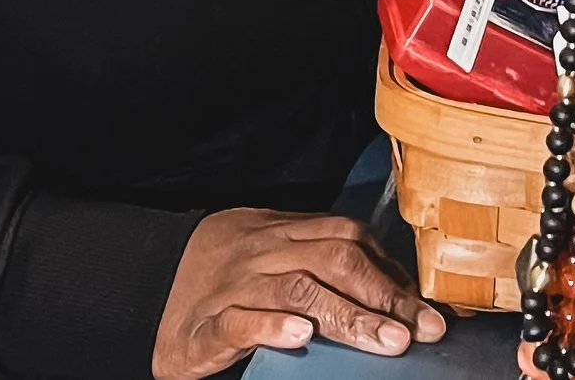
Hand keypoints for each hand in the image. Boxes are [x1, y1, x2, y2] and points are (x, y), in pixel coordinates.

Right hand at [152, 209, 445, 379]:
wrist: (146, 291)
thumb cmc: (228, 281)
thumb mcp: (278, 260)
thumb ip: (327, 265)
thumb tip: (398, 289)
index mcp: (284, 232)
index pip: (350, 240)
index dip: (392, 273)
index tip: (428, 310)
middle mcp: (263, 252)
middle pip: (332, 261)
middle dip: (382, 296)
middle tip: (418, 330)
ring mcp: (234, 285)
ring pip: (297, 290)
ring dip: (347, 316)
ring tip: (385, 341)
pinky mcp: (206, 324)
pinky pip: (239, 321)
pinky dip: (272, 327)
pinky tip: (300, 337)